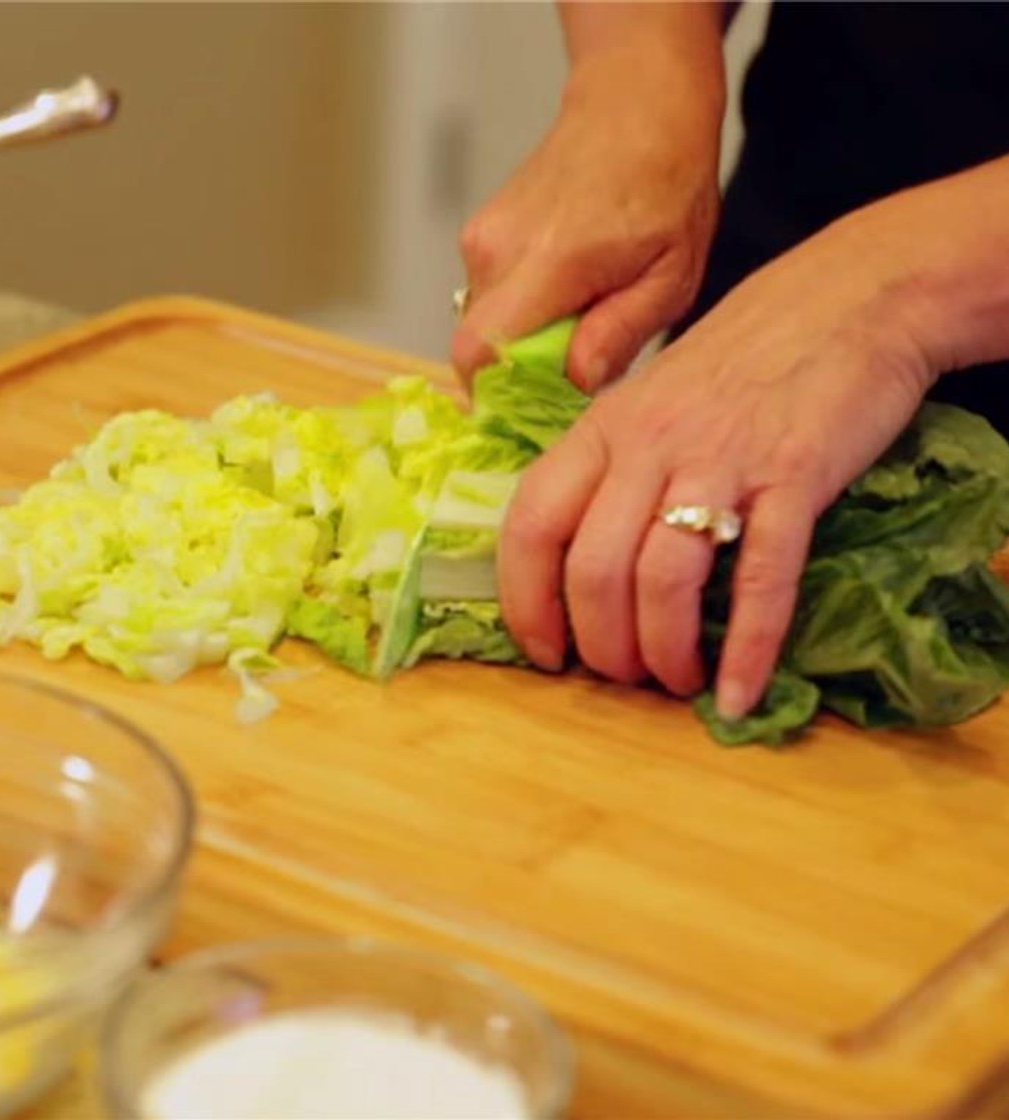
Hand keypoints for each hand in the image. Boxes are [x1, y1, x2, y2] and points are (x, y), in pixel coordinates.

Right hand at [451, 43, 723, 390]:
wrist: (634, 104)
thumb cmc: (666, 184)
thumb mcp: (671, 274)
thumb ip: (619, 333)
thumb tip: (574, 381)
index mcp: (548, 262)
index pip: (479, 353)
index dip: (496, 397)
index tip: (534, 411)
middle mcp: (497, 249)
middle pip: (478, 347)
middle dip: (518, 373)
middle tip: (574, 369)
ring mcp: (480, 238)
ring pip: (483, 322)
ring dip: (522, 338)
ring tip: (579, 316)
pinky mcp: (478, 234)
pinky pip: (488, 296)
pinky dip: (519, 310)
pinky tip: (565, 289)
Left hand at [496, 205, 939, 719]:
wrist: (851, 298)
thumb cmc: (741, 360)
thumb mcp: (649, 399)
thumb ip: (609, 466)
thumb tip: (577, 557)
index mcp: (600, 430)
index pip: (530, 525)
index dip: (525, 601)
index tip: (544, 652)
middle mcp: (647, 446)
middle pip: (592, 568)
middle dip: (601, 644)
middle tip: (624, 675)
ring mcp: (719, 460)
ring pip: (662, 579)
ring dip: (662, 652)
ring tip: (676, 680)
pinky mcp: (793, 476)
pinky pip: (759, 577)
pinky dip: (746, 648)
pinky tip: (738, 692)